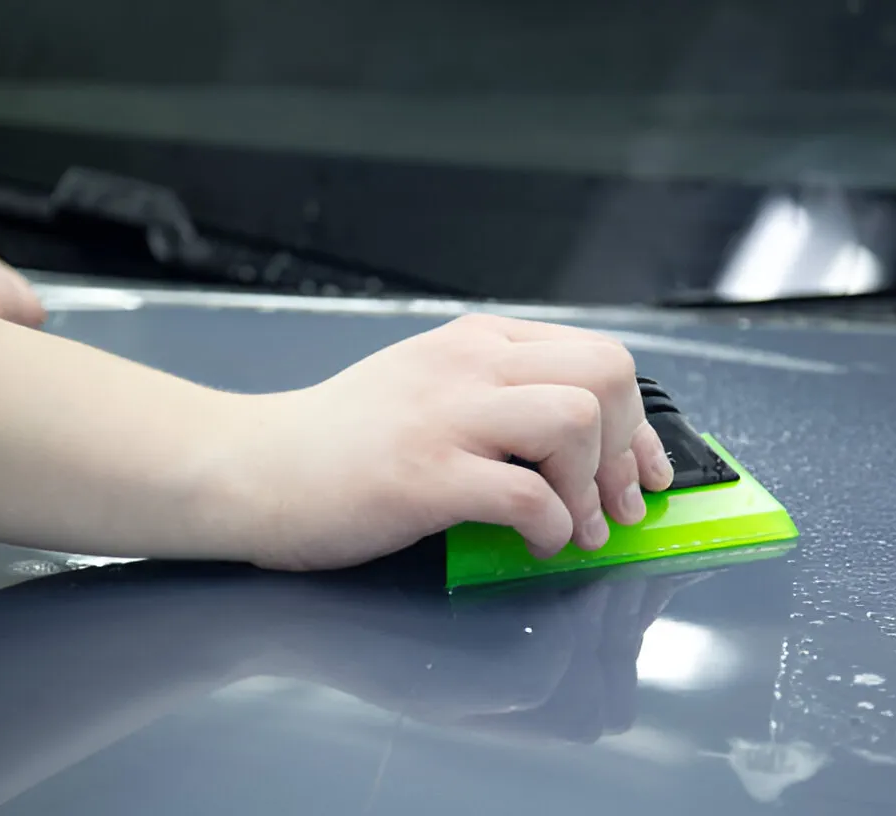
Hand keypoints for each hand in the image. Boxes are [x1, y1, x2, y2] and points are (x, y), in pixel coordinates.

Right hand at [219, 313, 675, 570]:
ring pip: (575, 420)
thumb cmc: (340, 439)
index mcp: (477, 342)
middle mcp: (468, 365)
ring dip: (593, 486)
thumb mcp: (429, 387)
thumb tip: (582, 441)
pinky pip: (526, 495)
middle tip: (618, 503)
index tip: (645, 469)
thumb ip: (498, 396)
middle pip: (604, 373)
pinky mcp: (422, 474)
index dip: (638, 421)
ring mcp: (444, 416)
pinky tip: (535, 544)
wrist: (250, 466)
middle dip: (630, 447)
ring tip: (577, 527)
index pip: (597, 355)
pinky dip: (551, 528)